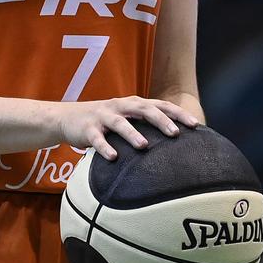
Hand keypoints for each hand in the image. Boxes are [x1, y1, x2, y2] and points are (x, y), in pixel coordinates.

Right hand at [57, 96, 199, 159]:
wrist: (67, 118)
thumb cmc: (105, 122)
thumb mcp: (127, 119)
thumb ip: (146, 126)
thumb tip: (177, 143)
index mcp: (133, 104)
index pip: (160, 105)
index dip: (178, 114)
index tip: (196, 126)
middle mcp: (120, 107)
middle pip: (143, 109)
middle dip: (160, 120)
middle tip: (176, 133)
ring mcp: (103, 117)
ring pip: (120, 123)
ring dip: (132, 133)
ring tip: (144, 146)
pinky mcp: (88, 129)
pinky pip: (97, 139)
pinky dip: (105, 148)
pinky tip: (113, 158)